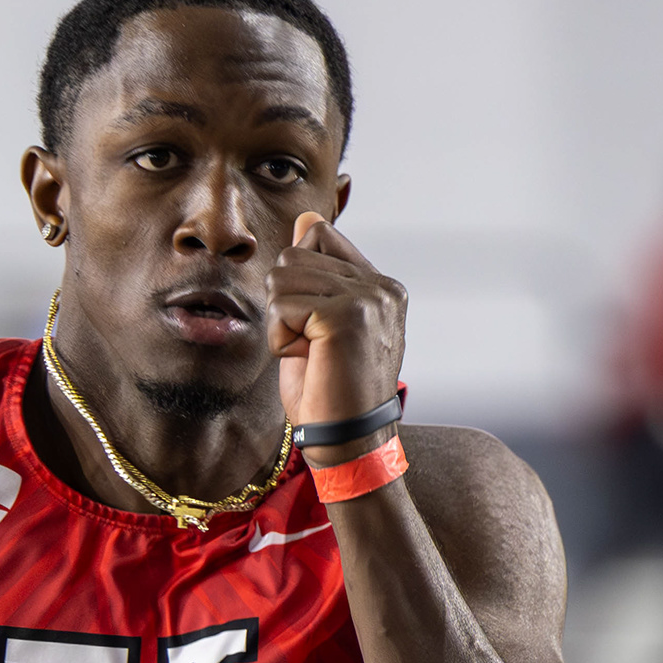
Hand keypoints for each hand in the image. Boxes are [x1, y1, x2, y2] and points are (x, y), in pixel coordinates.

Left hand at [267, 213, 405, 438]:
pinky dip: (280, 338)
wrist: (347, 445)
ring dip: (281, 321)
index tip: (315, 326)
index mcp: (382, 286)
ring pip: (283, 276)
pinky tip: (307, 361)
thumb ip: (315, 273)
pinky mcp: (347, 316)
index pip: (319, 235)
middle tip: (311, 345)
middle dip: (285, 302)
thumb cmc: (330, 394)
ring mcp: (368, 299)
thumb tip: (307, 217)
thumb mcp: (318, 323)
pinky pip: (282, 306)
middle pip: (294, 254)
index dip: (298, 279)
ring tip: (310, 353)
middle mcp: (382, 286)